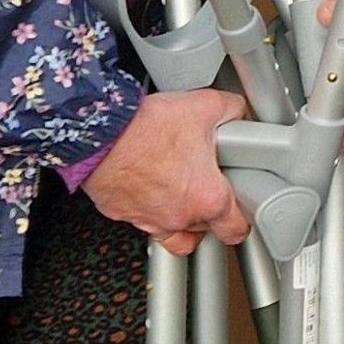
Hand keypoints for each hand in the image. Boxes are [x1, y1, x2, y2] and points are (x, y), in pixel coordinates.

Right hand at [85, 87, 252, 253]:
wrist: (99, 134)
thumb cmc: (146, 127)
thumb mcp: (203, 107)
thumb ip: (230, 111)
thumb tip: (236, 110)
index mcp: (207, 198)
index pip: (236, 229)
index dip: (243, 222)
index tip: (241, 212)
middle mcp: (180, 216)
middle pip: (205, 231)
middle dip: (210, 214)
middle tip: (209, 189)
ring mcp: (150, 220)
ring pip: (174, 236)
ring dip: (182, 223)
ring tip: (182, 197)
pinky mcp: (123, 213)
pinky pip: (142, 221)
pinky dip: (149, 211)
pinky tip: (150, 188)